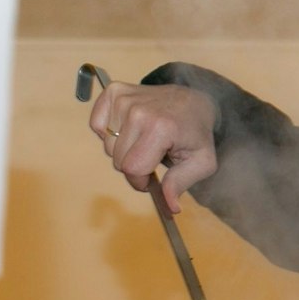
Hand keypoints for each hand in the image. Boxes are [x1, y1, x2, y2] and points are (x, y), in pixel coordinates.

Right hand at [88, 81, 220, 214]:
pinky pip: (97, 126)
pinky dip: (109, 133)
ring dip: (123, 150)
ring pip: (108, 146)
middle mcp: (138, 111)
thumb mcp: (201, 162)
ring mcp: (123, 99)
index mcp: (161, 129)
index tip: (151, 179)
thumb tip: (170, 207)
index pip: (132, 168)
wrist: (194, 100)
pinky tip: (130, 129)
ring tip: (145, 140)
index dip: (140, 181)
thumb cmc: (197, 134)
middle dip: (134, 167)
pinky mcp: (113, 92)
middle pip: (118, 159)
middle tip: (152, 157)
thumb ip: (181, 184)